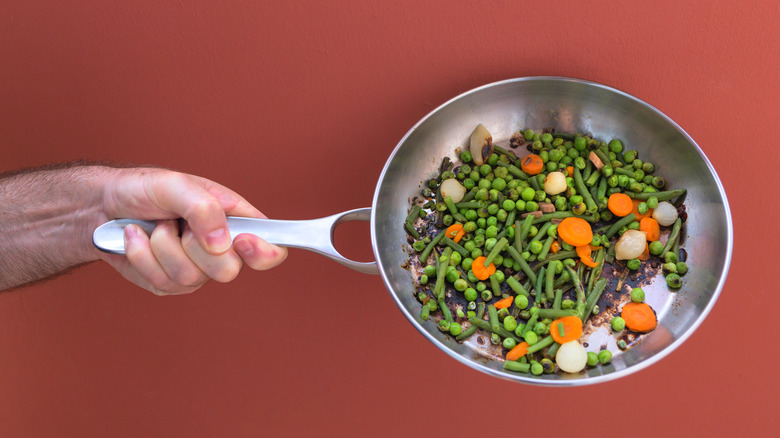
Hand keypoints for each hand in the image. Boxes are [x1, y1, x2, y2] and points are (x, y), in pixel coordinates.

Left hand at [98, 168, 286, 294]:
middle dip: (194, 247)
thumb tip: (222, 242)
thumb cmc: (143, 189)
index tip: (242, 241)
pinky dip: (143, 258)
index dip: (265, 251)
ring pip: (191, 278)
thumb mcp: (174, 184)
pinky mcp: (170, 284)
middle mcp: (221, 248)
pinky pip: (164, 284)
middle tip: (178, 225)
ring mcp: (197, 269)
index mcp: (235, 220)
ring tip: (153, 227)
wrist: (100, 208)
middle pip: (229, 270)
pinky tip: (136, 239)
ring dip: (161, 248)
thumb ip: (203, 208)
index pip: (271, 245)